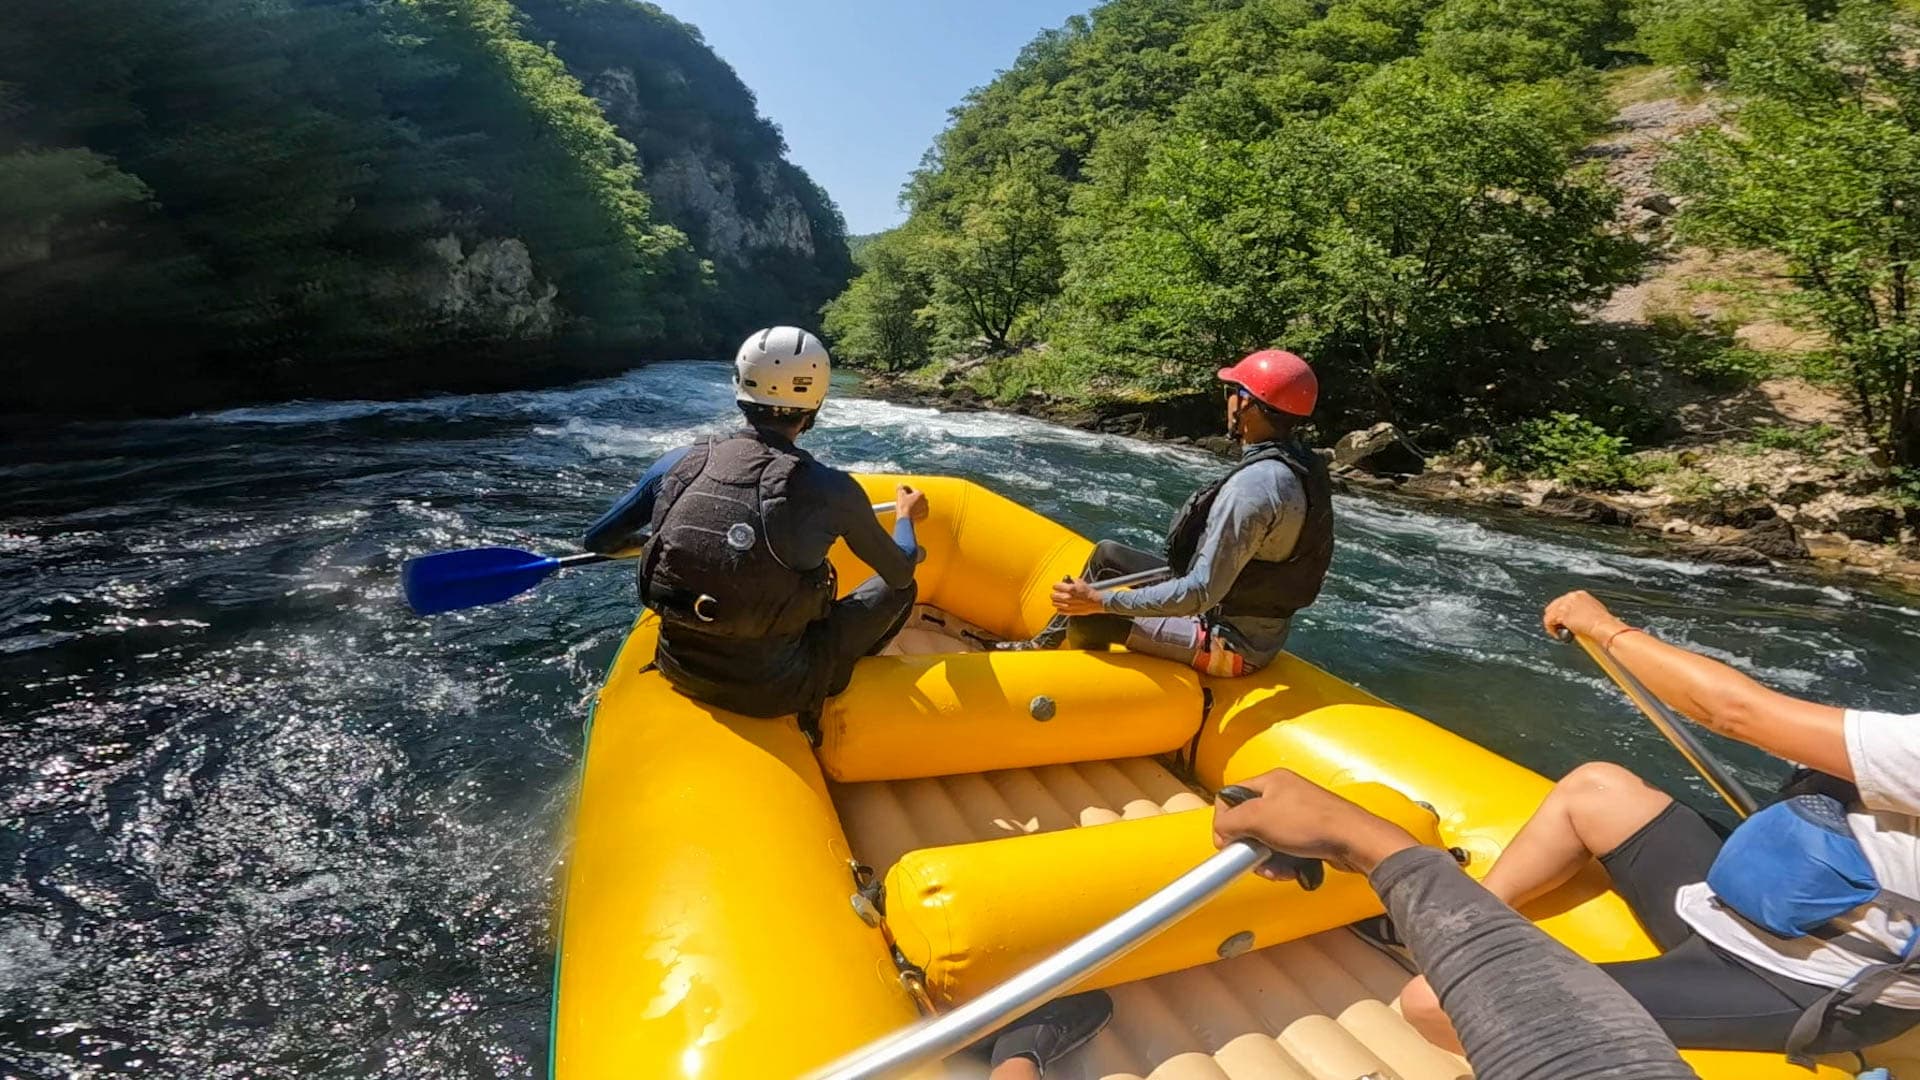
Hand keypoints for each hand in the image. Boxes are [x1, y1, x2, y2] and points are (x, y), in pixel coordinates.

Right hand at [894, 484, 928, 522]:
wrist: (905, 519)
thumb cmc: (903, 507)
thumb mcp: (900, 494)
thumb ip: (900, 487)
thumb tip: (900, 485)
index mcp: (920, 493)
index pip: (912, 490)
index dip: (906, 491)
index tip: (903, 493)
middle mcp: (925, 500)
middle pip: (916, 496)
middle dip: (911, 497)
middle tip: (905, 500)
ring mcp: (925, 508)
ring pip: (919, 503)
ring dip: (914, 503)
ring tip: (907, 506)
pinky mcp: (925, 515)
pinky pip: (920, 511)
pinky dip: (917, 510)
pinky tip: (911, 511)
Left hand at [1051, 577, 1104, 615]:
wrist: (1095, 602)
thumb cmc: (1088, 592)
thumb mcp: (1081, 582)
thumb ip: (1072, 580)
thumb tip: (1066, 579)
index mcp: (1070, 589)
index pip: (1055, 586)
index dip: (1056, 585)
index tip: (1058, 586)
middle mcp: (1067, 597)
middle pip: (1053, 595)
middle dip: (1054, 593)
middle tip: (1057, 593)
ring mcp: (1068, 605)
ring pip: (1054, 603)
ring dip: (1056, 601)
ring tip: (1059, 600)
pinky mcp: (1070, 612)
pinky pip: (1059, 611)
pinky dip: (1060, 608)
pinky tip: (1063, 606)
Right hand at [1211, 769, 1419, 877]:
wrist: (1353, 840)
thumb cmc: (1311, 823)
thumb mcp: (1259, 818)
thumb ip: (1231, 821)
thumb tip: (1221, 831)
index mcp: (1270, 781)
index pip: (1232, 797)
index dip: (1225, 821)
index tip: (1227, 842)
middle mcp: (1284, 794)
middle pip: (1250, 822)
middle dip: (1251, 847)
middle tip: (1256, 859)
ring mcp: (1299, 814)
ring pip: (1268, 840)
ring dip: (1268, 860)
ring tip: (1278, 869)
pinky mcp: (1310, 834)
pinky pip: (1286, 850)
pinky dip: (1285, 863)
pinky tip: (1292, 870)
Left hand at [1542, 590, 1627, 642]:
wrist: (1604, 626)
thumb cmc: (1603, 623)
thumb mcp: (1594, 612)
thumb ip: (1583, 611)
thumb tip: (1578, 618)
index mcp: (1580, 595)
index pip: (1564, 602)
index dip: (1562, 613)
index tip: (1564, 621)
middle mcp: (1571, 596)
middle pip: (1554, 606)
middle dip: (1556, 617)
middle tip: (1559, 628)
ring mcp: (1565, 604)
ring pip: (1550, 614)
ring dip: (1553, 624)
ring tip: (1558, 632)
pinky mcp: (1561, 613)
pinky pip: (1548, 621)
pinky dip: (1551, 629)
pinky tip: (1557, 635)